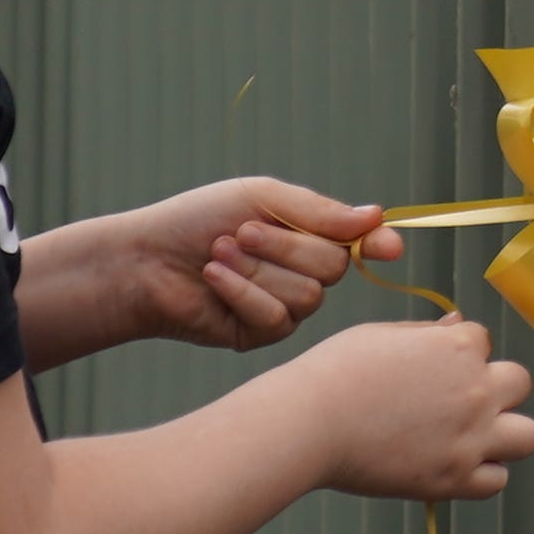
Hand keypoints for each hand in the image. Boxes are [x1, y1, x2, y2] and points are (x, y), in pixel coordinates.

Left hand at [85, 177, 391, 352]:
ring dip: (256, 270)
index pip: (358, 242)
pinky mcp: (259, 335)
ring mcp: (284, 307)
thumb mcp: (260, 198)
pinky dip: (240, 293)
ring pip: (307, 296)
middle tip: (242, 232)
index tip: (388, 246)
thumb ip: (319, 212)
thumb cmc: (197, 220)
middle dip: (285, 246)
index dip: (377, 243)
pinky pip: (276, 318)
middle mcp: (303, 272)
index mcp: (307, 234)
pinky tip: (212, 279)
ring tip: (218, 255)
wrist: (145, 259)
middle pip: (334, 267)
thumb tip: (377, 217)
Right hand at [314, 315, 533, 502]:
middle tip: (459, 400)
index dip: (458, 353)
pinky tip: (455, 464)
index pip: (482, 341)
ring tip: (473, 436)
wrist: (310, 422)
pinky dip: (482, 474)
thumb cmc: (336, 373)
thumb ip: (428, 334)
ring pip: (527, 435)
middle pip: (519, 383)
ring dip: (506, 433)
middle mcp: (475, 391)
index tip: (431, 369)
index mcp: (459, 348)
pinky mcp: (454, 479)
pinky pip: (496, 480)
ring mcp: (470, 438)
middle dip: (495, 387)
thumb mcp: (382, 335)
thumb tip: (457, 324)